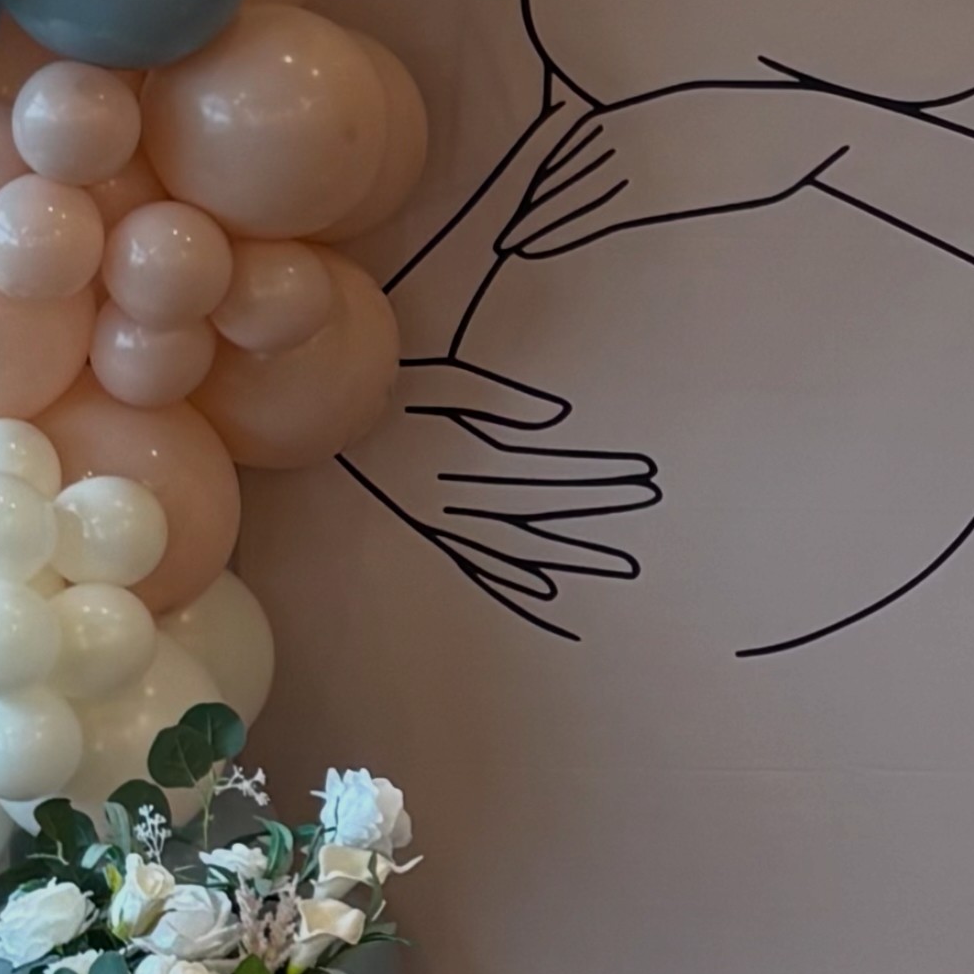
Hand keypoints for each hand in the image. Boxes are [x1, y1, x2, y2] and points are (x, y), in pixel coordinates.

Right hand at [336, 357, 660, 639]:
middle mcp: (455, 499)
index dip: (592, 477)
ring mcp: (445, 519)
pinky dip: (512, 578)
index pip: (544, 476)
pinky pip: (479, 562)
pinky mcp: (435, 530)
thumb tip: (553, 417)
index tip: (643, 474)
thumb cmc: (387, 389)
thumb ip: (493, 400)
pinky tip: (544, 592)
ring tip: (624, 564)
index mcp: (459, 462)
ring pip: (519, 543)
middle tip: (648, 502)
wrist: (324, 408)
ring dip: (571, 552)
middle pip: (540, 509)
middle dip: (596, 502)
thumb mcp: (437, 381)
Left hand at [499, 80, 854, 259]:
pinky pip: (596, 210)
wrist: (809, 122)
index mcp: (657, 109)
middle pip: (573, 162)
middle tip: (508, 223)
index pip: (591, 137)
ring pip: (575, 188)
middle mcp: (641, 128)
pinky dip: (559, 228)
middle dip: (538, 193)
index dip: (556, 165)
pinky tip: (534, 244)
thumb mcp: (730, 119)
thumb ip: (699, 131)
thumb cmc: (784, 126)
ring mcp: (648, 154)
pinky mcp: (660, 184)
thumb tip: (698, 146)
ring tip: (512, 240)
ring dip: (539, 215)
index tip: (533, 187)